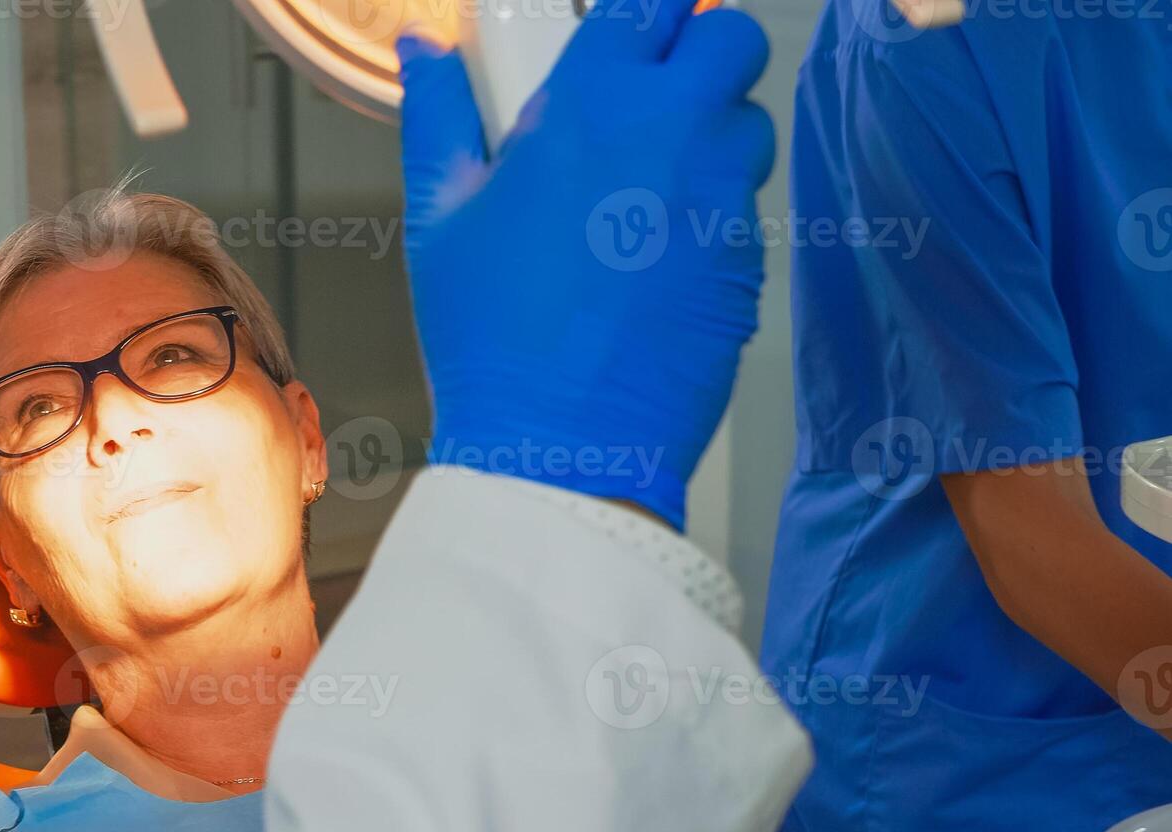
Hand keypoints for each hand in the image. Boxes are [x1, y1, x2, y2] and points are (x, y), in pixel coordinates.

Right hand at [399, 0, 773, 527]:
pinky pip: (747, 201)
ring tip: (648, 178)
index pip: (649, 2)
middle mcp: (675, 135)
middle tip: (649, 93)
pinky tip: (656, 251)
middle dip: (698, 49)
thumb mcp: (440, 217)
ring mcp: (723, 198)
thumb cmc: (492, 336)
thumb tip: (424, 53)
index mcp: (593, 105)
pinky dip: (714, 205)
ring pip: (749, 119)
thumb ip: (437, 117)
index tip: (622, 33)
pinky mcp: (749, 260)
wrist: (562, 445)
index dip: (641, 14)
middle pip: (728, 37)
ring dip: (712, 128)